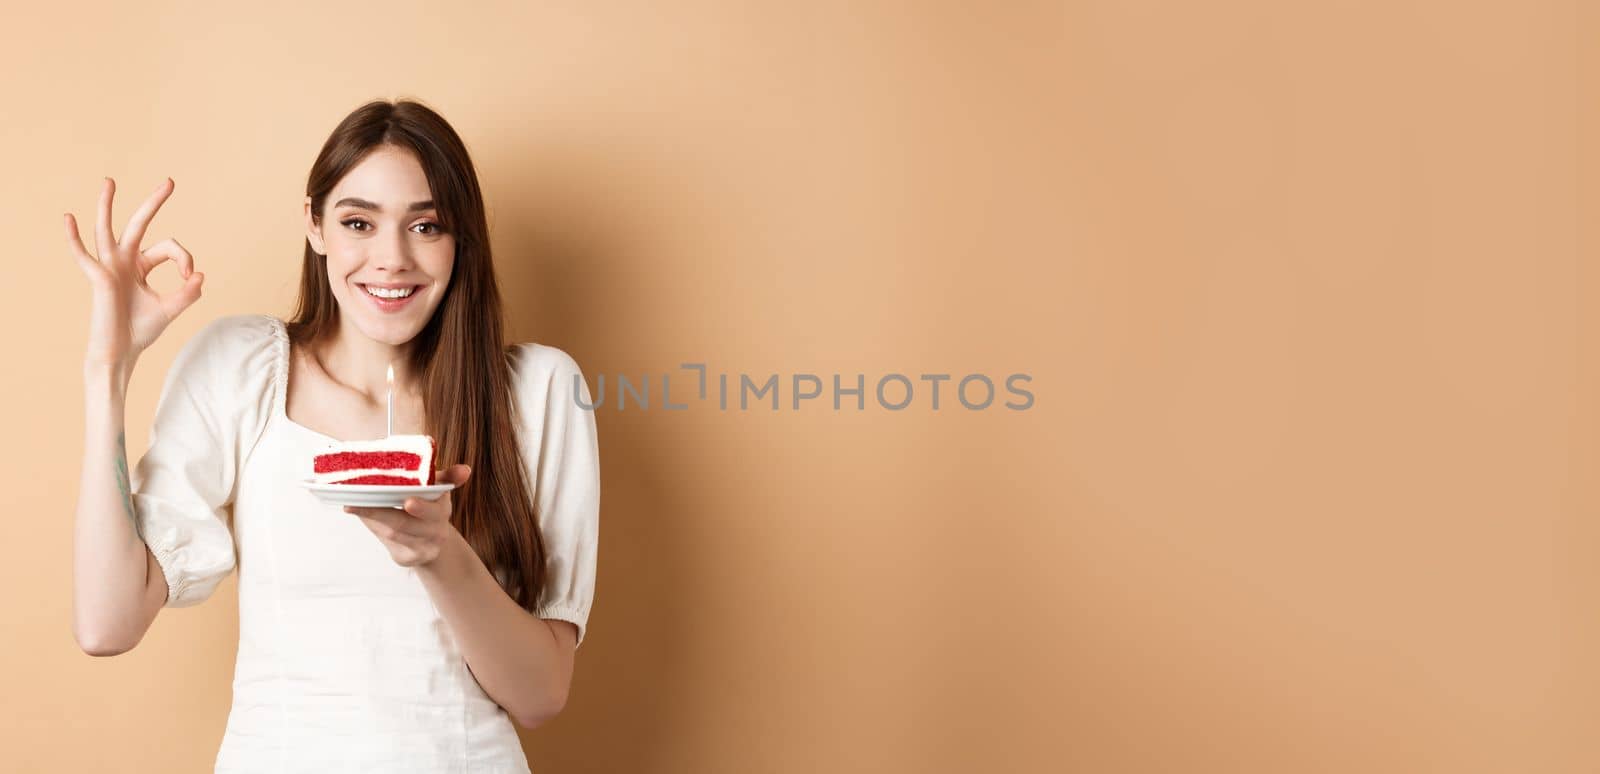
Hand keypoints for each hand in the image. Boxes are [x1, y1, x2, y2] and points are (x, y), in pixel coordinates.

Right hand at [65, 177, 204, 367]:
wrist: (122, 352)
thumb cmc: (141, 330)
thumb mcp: (170, 308)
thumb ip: (188, 292)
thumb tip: (200, 274)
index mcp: (141, 265)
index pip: (169, 246)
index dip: (184, 258)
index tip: (190, 277)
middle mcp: (124, 261)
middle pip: (139, 224)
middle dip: (154, 203)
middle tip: (170, 182)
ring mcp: (110, 267)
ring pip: (107, 230)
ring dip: (107, 205)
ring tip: (110, 182)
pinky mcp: (99, 277)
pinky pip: (83, 255)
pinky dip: (74, 237)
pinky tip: (68, 218)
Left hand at [344, 465, 472, 567]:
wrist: (433, 543)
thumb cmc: (429, 509)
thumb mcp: (439, 491)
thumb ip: (448, 477)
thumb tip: (465, 470)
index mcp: (442, 510)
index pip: (434, 509)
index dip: (422, 507)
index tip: (408, 502)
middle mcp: (437, 533)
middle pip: (405, 524)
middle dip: (381, 513)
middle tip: (357, 504)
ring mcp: (423, 549)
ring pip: (392, 533)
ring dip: (371, 519)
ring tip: (352, 505)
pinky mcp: (407, 559)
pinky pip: (387, 544)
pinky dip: (374, 528)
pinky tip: (361, 516)